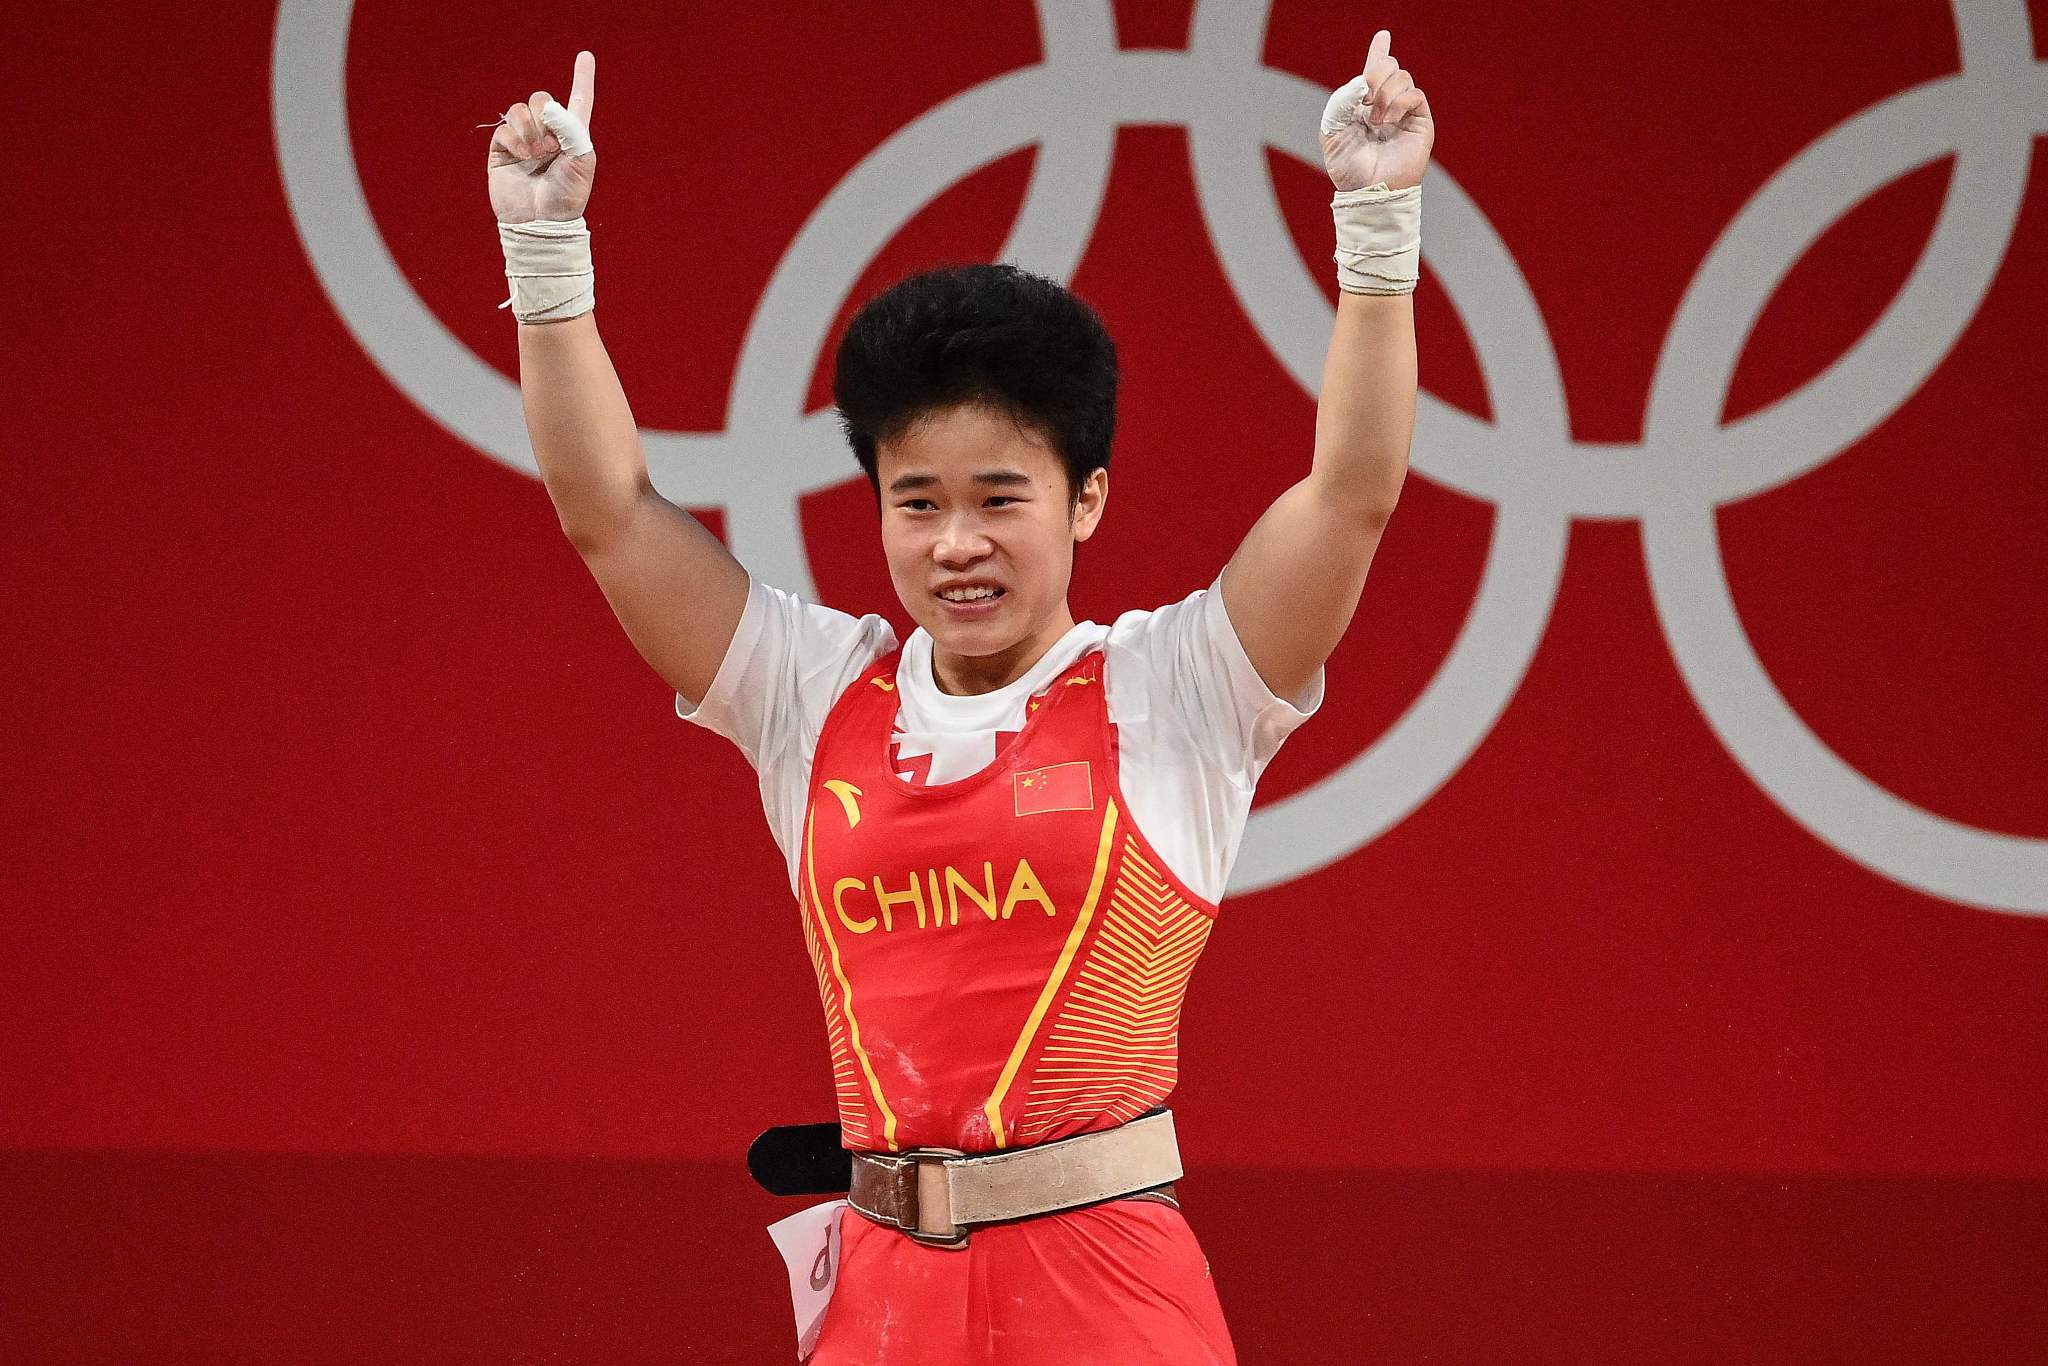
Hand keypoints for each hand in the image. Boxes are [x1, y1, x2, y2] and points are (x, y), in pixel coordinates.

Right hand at [487, 51, 597, 223]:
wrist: (541, 220)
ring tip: (537, 154)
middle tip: (551, 147)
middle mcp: (547, 134)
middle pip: (542, 99)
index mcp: (571, 136)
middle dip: (546, 118)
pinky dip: (516, 139)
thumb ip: (571, 128)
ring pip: (521, 109)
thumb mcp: (582, 160)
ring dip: (530, 129)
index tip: (586, 56)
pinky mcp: (502, 149)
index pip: (578, 101)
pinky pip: (505, 128)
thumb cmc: (567, 196)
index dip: (582, 79)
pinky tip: (523, 157)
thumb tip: (548, 106)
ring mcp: (523, 140)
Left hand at [1319, 30, 1433, 191]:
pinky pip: (1414, 94)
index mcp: (1363, 105)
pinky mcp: (1420, 122)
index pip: (1373, 72)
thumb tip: (1364, 81)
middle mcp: (1385, 105)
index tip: (1382, 36)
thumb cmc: (1348, 168)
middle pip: (1388, 65)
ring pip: (1402, 76)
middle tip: (1364, 97)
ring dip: (1384, 93)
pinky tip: (1388, 121)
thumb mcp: (1332, 130)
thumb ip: (1341, 100)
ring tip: (1375, 120)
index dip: (1377, 52)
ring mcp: (1404, 113)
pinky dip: (1398, 103)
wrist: (1366, 190)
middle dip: (1374, 73)